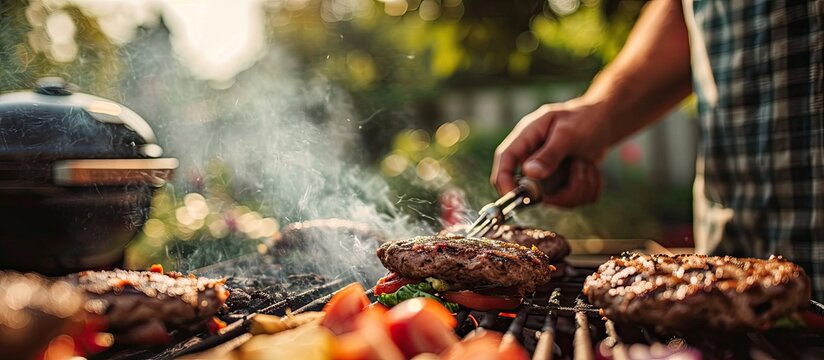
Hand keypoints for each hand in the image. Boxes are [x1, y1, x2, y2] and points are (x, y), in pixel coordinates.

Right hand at [491, 99, 610, 206]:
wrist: (605, 122)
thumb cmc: (585, 119)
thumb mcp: (568, 134)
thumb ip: (549, 153)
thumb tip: (529, 173)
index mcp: (526, 139)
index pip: (505, 161)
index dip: (504, 180)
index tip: (514, 197)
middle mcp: (533, 160)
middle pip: (534, 190)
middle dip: (563, 186)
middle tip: (580, 164)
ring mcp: (547, 175)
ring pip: (558, 199)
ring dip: (581, 184)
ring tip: (586, 162)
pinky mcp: (562, 185)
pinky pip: (574, 200)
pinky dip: (589, 187)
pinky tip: (590, 168)